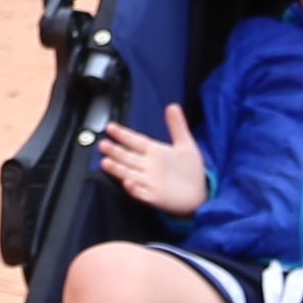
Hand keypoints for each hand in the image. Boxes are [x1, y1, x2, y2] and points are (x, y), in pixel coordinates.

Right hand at [94, 101, 208, 214]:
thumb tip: (173, 105)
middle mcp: (148, 166)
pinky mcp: (154, 197)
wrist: (199, 193)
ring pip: (129, 173)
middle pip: (128, 157)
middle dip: (115, 151)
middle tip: (103, 145)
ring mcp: (149, 182)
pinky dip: (134, 189)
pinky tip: (127, 183)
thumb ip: (177, 126)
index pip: (135, 141)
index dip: (123, 135)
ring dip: (118, 169)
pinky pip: (141, 193)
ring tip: (105, 162)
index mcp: (154, 152)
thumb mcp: (186, 144)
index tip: (110, 127)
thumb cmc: (190, 169)